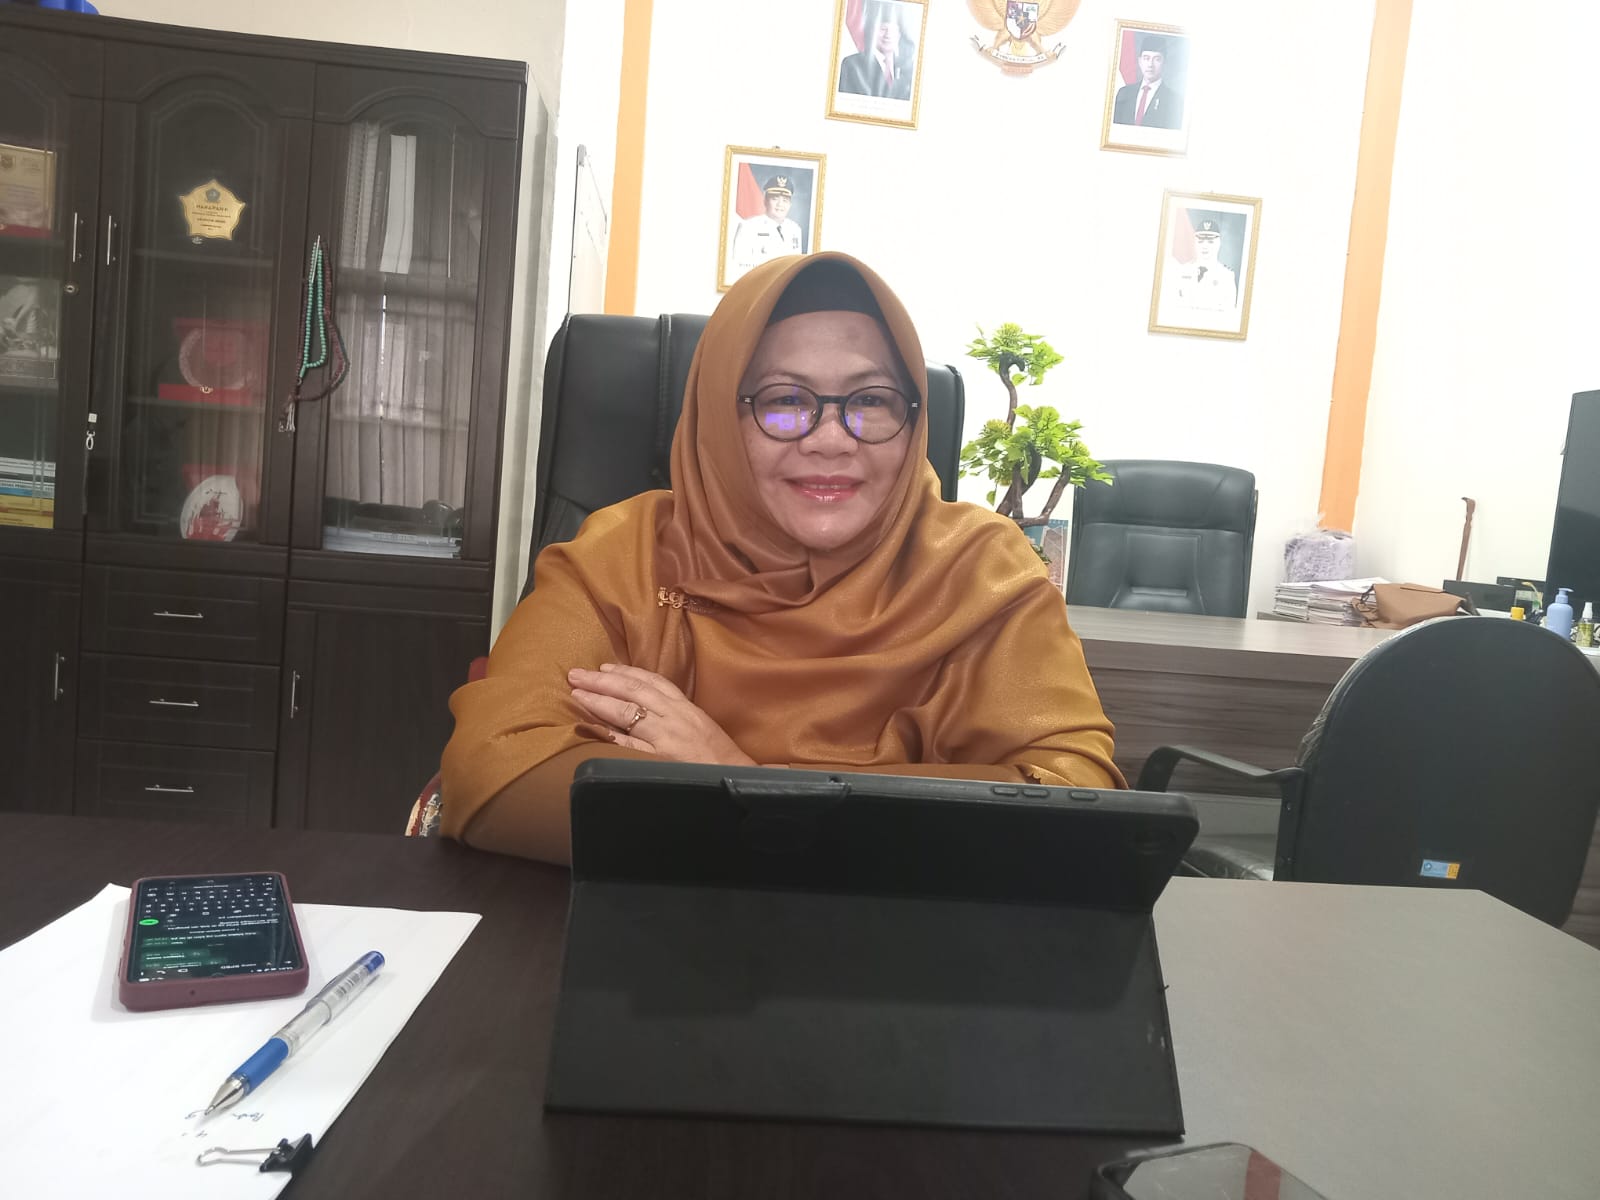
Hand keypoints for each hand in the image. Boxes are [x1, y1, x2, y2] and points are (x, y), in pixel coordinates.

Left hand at [568, 663, 755, 766]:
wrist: (740, 783)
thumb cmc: (720, 759)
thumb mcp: (702, 727)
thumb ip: (676, 715)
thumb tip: (646, 709)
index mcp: (687, 708)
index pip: (653, 681)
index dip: (626, 672)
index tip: (604, 667)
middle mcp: (676, 718)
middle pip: (634, 691)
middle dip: (602, 681)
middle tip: (576, 675)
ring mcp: (666, 739)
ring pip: (627, 712)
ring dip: (599, 702)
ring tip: (577, 694)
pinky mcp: (659, 760)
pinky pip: (629, 745)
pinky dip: (609, 734)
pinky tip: (590, 728)